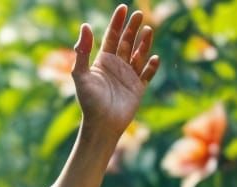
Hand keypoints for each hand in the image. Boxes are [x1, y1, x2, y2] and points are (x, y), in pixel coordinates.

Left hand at [72, 5, 159, 138]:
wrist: (101, 126)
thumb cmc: (89, 102)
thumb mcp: (81, 76)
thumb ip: (82, 52)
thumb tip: (85, 26)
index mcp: (103, 62)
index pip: (111, 37)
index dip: (117, 22)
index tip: (123, 7)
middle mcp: (116, 66)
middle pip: (127, 42)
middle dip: (132, 28)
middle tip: (139, 14)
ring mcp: (128, 76)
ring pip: (139, 54)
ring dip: (144, 43)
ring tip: (148, 30)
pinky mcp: (138, 88)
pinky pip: (147, 74)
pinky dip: (152, 66)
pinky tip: (154, 59)